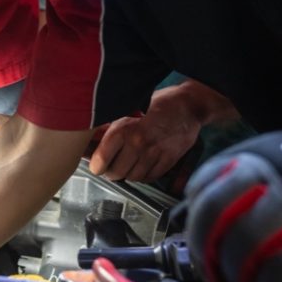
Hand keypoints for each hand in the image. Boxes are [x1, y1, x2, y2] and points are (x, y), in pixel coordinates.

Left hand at [89, 83, 205, 181]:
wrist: (188, 106)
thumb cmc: (157, 104)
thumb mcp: (128, 109)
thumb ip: (110, 126)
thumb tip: (92, 140)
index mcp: (124, 129)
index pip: (102, 159)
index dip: (96, 166)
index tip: (96, 166)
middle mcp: (138, 143)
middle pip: (116, 172)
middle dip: (111, 172)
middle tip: (110, 167)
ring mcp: (155, 153)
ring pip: (132, 177)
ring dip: (127, 174)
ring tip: (126, 166)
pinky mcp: (169, 160)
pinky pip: (150, 177)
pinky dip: (143, 175)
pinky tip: (142, 166)